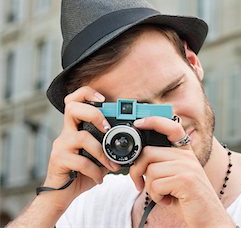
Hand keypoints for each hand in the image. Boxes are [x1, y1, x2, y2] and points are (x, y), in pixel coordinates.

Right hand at [42, 86, 120, 209]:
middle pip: (72, 108)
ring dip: (102, 153)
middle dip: (94, 114)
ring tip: (111, 165)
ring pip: (82, 137)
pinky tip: (100, 178)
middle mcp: (66, 132)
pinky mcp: (58, 159)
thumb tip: (134, 142)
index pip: (74, 100)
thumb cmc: (81, 173)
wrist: (61, 195)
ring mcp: (61, 145)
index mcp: (76, 127)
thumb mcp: (99, 157)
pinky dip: (95, 171)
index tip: (103, 99)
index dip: (86, 93)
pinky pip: (81, 161)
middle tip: (107, 128)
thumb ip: (109, 147)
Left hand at [130, 117, 233, 226]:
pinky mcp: (185, 180)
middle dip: (137, 170)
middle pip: (149, 152)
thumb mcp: (176, 176)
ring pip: (151, 170)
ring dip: (150, 188)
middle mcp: (187, 156)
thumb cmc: (188, 198)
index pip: (172, 127)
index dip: (154, 121)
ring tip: (162, 194)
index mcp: (185, 152)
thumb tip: (138, 159)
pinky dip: (156, 197)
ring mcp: (188, 167)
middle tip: (139, 183)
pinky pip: (156, 185)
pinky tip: (168, 200)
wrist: (209, 217)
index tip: (139, 123)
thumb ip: (163, 164)